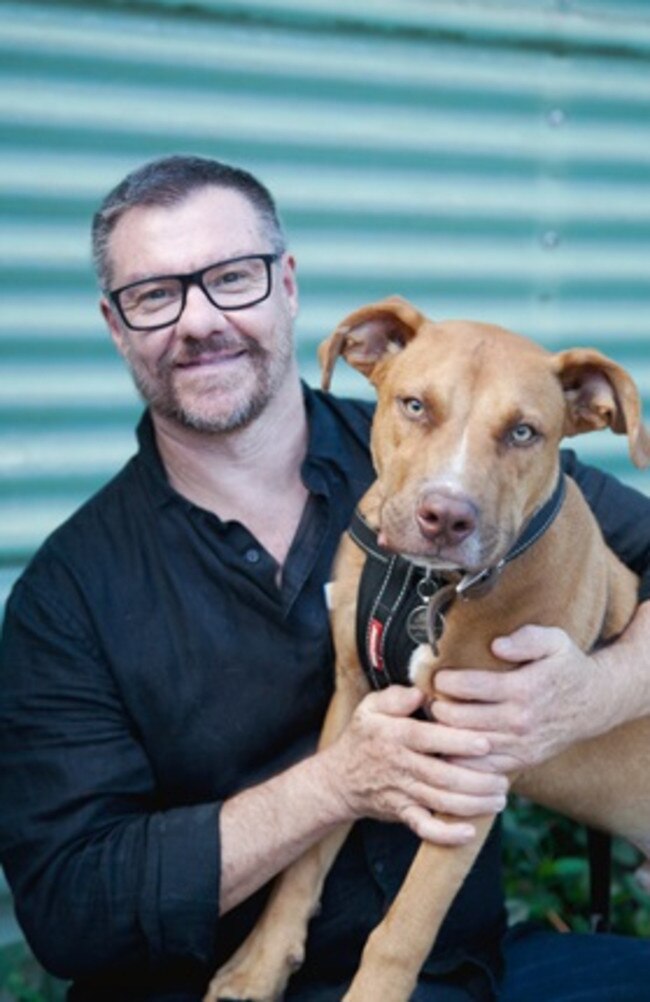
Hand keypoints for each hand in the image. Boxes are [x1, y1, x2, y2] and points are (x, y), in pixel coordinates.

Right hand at [322, 685, 507, 843]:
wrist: (340, 779)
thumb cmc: (365, 736)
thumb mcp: (371, 707)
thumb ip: (395, 697)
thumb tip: (421, 692)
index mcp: (394, 735)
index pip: (427, 738)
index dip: (457, 741)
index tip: (486, 743)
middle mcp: (399, 765)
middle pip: (441, 775)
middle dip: (476, 779)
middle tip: (503, 778)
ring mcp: (401, 792)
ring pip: (439, 802)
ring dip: (472, 804)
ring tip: (499, 798)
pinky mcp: (402, 814)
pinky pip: (423, 829)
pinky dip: (445, 834)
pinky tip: (469, 832)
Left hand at [431, 624, 616, 775]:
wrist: (594, 704)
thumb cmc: (567, 667)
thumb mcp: (555, 641)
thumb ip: (526, 638)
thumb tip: (497, 645)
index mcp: (524, 688)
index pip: (470, 686)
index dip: (446, 681)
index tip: (438, 676)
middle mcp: (520, 720)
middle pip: (461, 718)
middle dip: (439, 707)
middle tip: (431, 698)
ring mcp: (520, 744)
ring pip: (467, 745)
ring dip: (446, 733)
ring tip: (438, 718)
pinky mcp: (521, 760)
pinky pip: (482, 767)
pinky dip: (463, 758)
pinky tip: (454, 743)